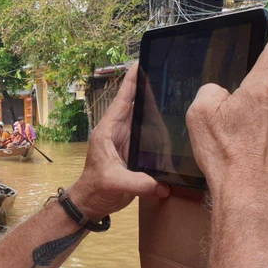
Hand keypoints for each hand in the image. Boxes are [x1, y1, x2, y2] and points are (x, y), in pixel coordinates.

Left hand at [69, 64, 169, 218]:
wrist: (92, 203)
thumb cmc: (94, 189)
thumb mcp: (115, 183)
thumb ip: (138, 182)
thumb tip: (163, 185)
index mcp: (108, 131)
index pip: (121, 101)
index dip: (131, 82)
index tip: (139, 64)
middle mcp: (118, 133)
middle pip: (136, 107)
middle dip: (149, 91)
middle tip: (167, 75)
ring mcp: (127, 143)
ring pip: (145, 122)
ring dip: (157, 112)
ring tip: (175, 97)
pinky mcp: (135, 154)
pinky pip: (150, 139)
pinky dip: (162, 133)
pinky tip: (176, 128)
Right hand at [187, 20, 267, 201]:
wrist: (246, 191)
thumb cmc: (224, 152)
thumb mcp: (200, 113)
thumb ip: (211, 92)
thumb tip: (222, 93)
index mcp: (260, 89)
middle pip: (263, 89)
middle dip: (248, 99)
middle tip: (230, 123)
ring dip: (255, 120)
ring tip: (237, 142)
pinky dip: (261, 137)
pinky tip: (247, 152)